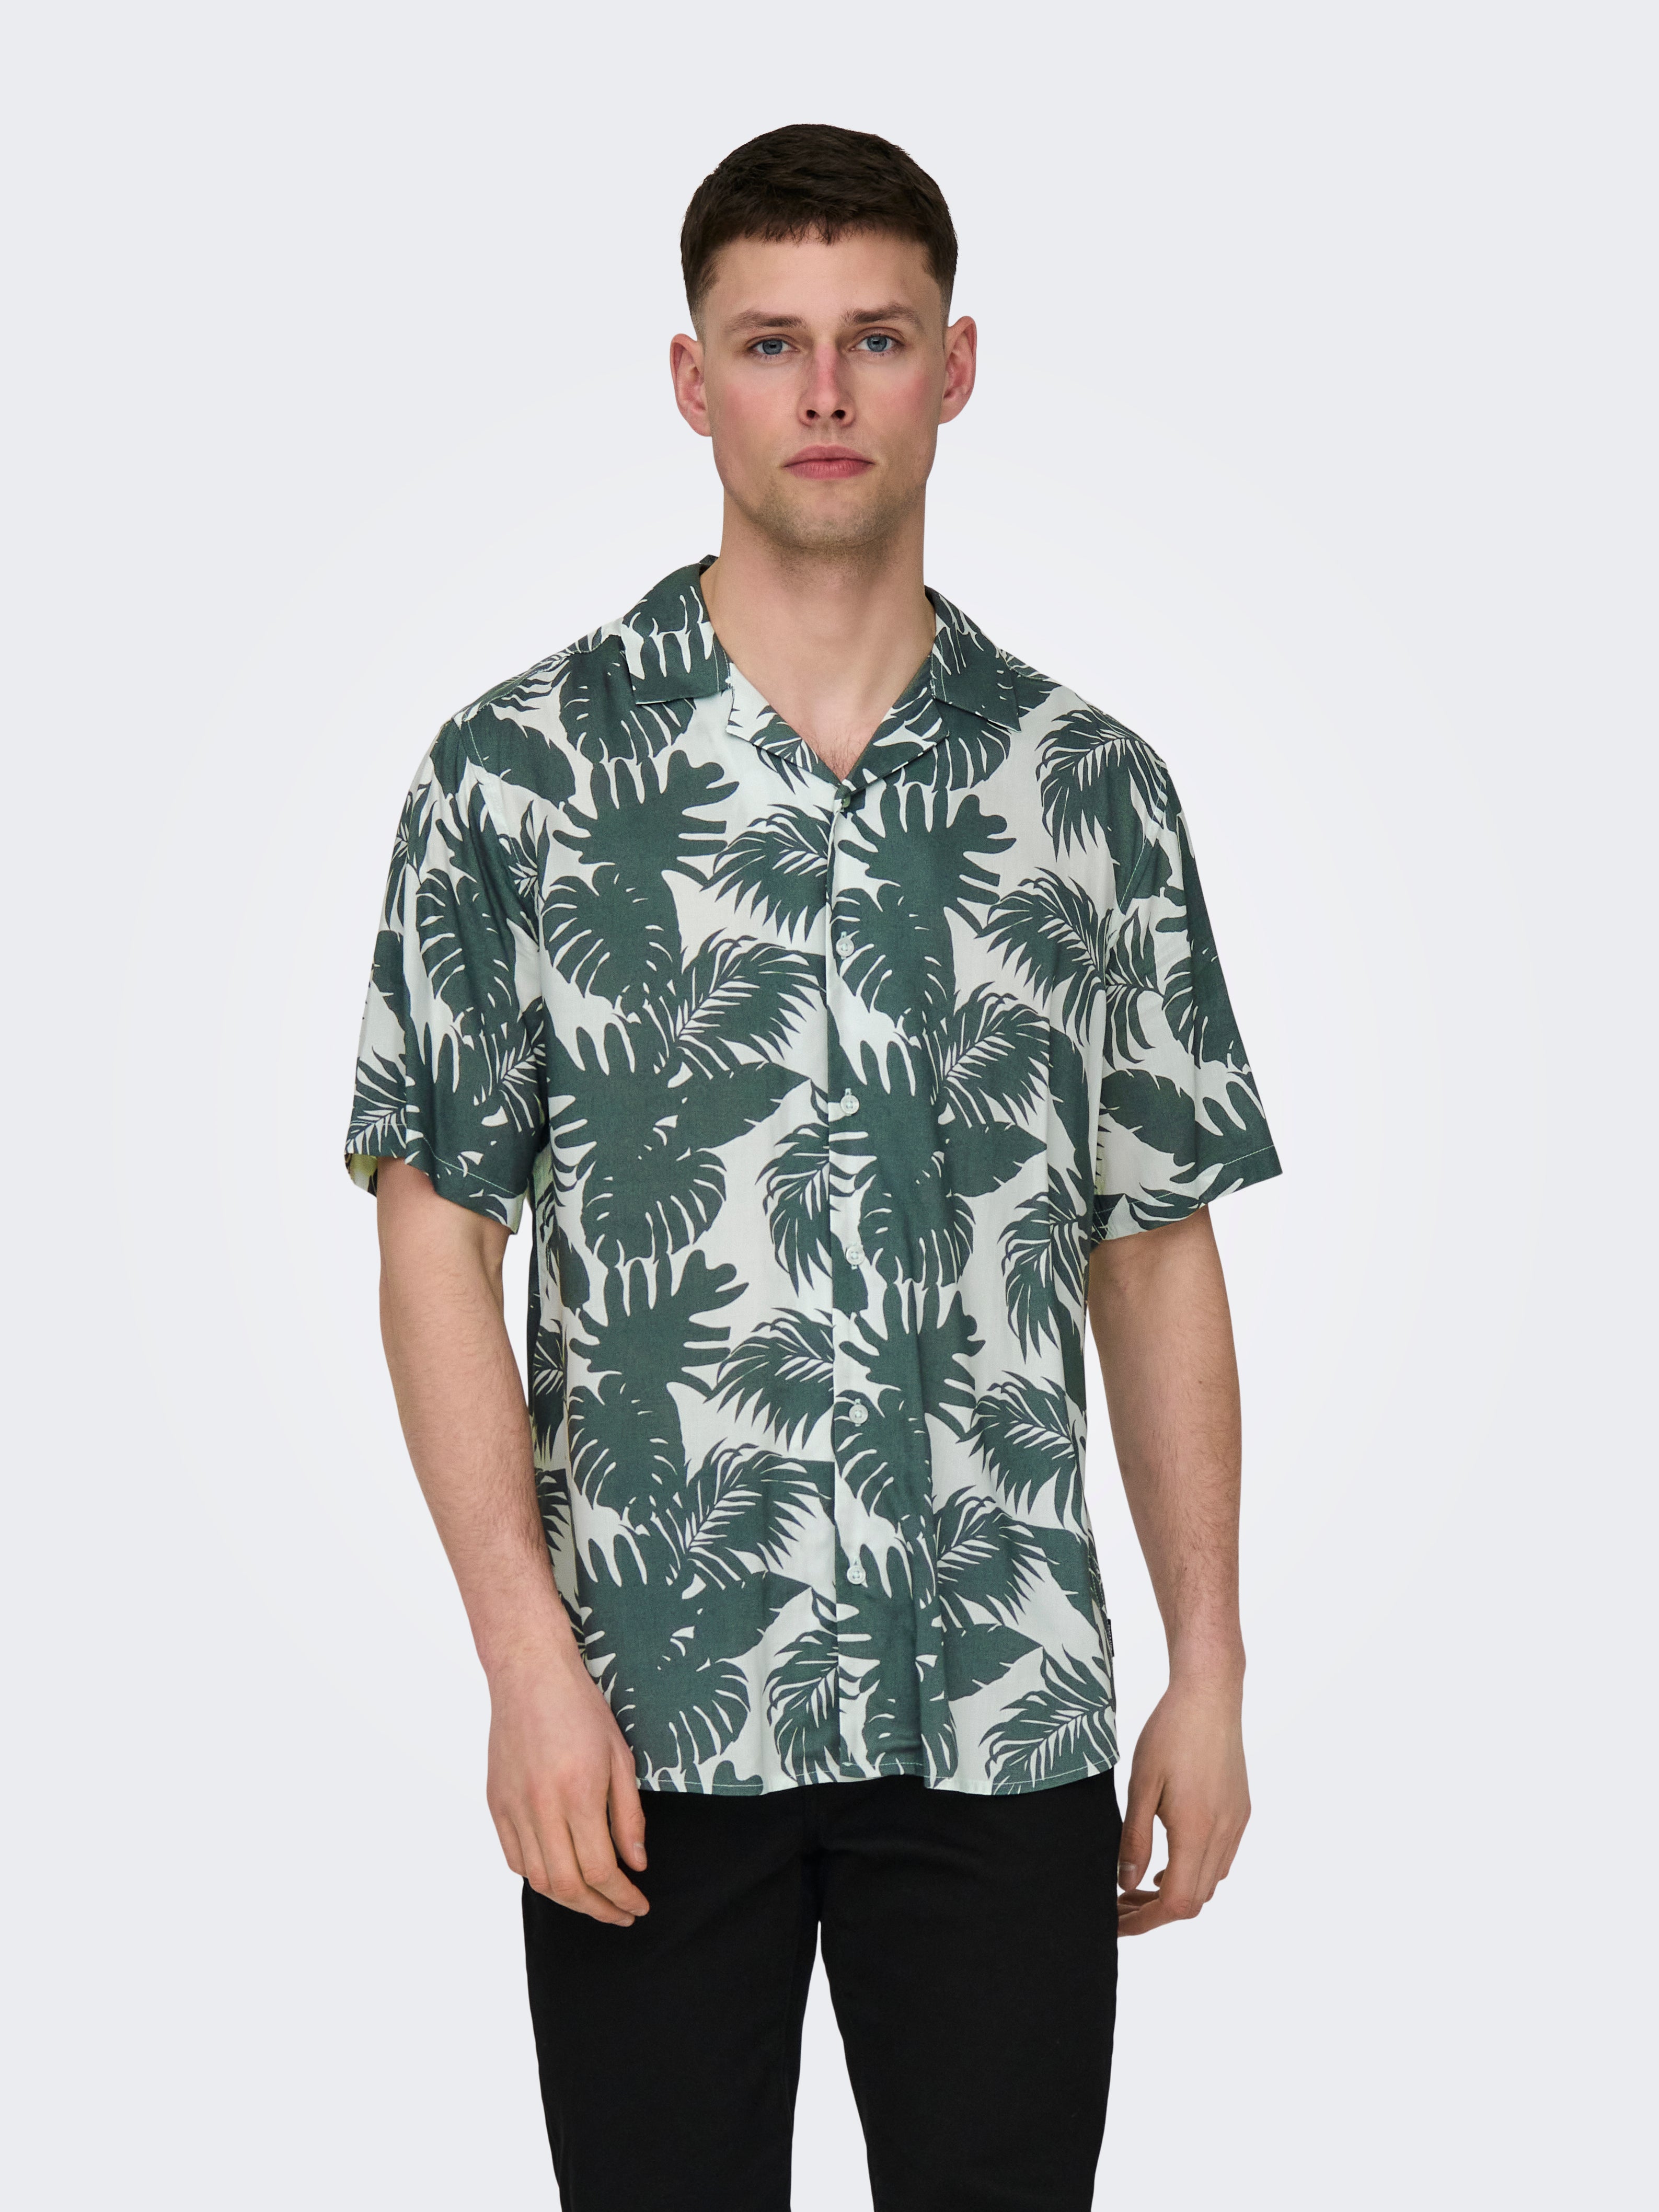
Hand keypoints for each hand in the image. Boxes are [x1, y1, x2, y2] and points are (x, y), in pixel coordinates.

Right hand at [486, 1642, 650, 1926]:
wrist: (530, 1676)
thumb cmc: (581, 1711)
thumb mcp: (621, 1757)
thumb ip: (629, 1816)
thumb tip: (636, 1864)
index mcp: (578, 1793)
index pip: (601, 1870)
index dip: (623, 1897)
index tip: (639, 1906)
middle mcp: (541, 1807)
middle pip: (567, 1886)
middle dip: (598, 1910)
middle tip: (621, 1913)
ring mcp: (513, 1808)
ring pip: (537, 1879)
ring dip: (568, 1899)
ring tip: (594, 1900)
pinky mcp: (496, 1804)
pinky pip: (514, 1858)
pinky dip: (538, 1877)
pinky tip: (560, 1874)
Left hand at [1116, 1679, 1248, 1935]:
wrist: (1210, 1695)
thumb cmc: (1170, 1733)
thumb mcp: (1140, 1785)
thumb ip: (1135, 1839)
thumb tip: (1126, 1884)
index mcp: (1197, 1830)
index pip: (1177, 1903)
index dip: (1146, 1921)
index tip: (1117, 1921)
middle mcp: (1224, 1833)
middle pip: (1196, 1899)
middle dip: (1156, 1911)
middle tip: (1119, 1904)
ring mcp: (1237, 1823)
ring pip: (1210, 1881)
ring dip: (1177, 1892)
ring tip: (1139, 1885)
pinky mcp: (1241, 1810)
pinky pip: (1221, 1858)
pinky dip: (1195, 1870)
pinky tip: (1170, 1858)